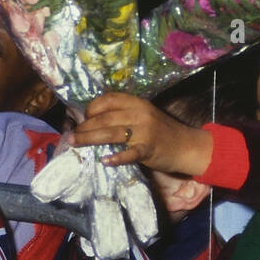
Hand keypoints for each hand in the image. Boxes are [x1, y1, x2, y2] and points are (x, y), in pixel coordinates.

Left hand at [73, 93, 212, 173]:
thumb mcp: (143, 115)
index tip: (83, 118)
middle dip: (84, 126)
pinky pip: (130, 153)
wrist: (187, 146)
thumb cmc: (161, 131)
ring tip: (75, 143)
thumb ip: (122, 115)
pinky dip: (117, 157)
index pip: (108, 100)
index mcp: (137, 103)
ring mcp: (145, 132)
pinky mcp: (149, 149)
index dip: (92, 108)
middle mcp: (140, 114)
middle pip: (105, 118)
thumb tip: (91, 120)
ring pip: (111, 133)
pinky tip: (105, 160)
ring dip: (89, 139)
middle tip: (71, 135)